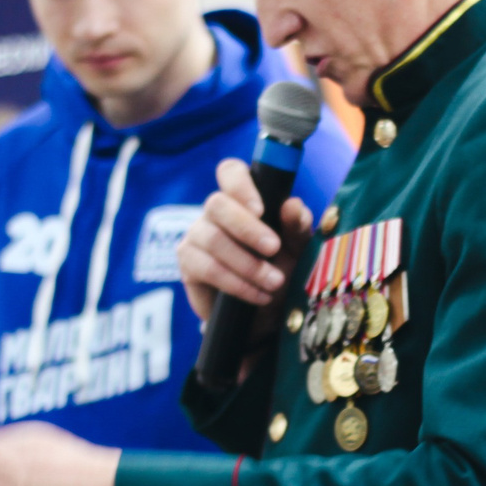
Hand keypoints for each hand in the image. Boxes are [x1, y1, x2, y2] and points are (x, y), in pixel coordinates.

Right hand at [178, 157, 313, 331]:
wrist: (265, 312)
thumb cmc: (281, 268)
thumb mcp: (297, 248)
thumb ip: (297, 226)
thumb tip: (292, 205)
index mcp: (242, 199)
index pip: (230, 172)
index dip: (240, 184)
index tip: (260, 209)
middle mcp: (215, 212)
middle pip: (217, 204)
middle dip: (248, 228)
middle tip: (273, 249)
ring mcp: (197, 235)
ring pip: (213, 239)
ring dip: (248, 264)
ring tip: (274, 282)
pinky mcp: (189, 264)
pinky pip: (208, 268)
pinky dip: (237, 283)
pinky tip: (258, 295)